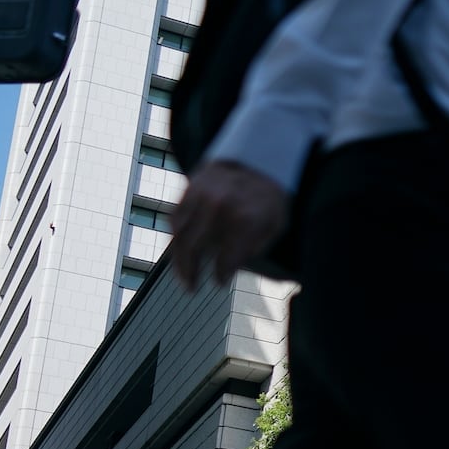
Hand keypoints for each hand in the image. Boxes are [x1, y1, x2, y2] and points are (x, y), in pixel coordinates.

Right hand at [171, 161, 288, 288]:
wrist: (255, 159)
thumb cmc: (267, 200)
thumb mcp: (275, 225)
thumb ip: (257, 247)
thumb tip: (234, 267)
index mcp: (245, 219)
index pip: (226, 257)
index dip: (221, 274)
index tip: (219, 283)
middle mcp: (220, 207)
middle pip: (196, 247)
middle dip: (191, 272)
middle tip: (191, 289)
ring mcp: (201, 196)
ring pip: (179, 234)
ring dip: (177, 260)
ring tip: (182, 277)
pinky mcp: (189, 190)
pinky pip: (174, 218)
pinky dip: (173, 237)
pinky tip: (177, 252)